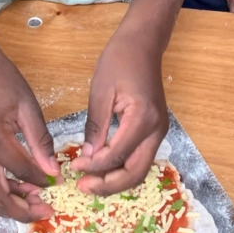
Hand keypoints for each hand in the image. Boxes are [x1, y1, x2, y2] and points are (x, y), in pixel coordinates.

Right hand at [0, 45, 59, 221]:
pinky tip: (19, 188)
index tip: (60, 182)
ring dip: (9, 206)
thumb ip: (40, 141)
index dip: (43, 181)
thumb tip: (54, 171)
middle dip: (21, 211)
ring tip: (34, 201)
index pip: (22, 173)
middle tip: (45, 210)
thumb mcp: (26, 106)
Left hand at [74, 28, 167, 195]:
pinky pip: (140, 157)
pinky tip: (103, 168)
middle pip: (136, 172)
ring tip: (90, 182)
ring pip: (140, 168)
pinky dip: (122, 167)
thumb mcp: (101, 92)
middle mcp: (156, 130)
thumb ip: (96, 127)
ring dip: (116, 179)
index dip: (95, 167)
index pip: (118, 155)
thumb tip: (88, 157)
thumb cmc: (119, 61)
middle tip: (83, 188)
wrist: (142, 44)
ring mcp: (159, 131)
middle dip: (109, 185)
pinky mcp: (154, 129)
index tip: (74, 168)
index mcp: (143, 119)